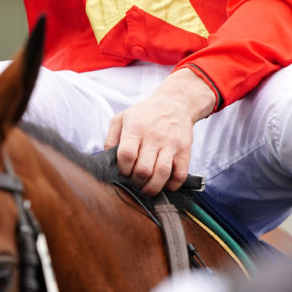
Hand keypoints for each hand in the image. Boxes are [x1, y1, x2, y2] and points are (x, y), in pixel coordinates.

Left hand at [105, 68, 215, 197]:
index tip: (124, 172)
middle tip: (135, 183)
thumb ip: (111, 139)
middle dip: (136, 182)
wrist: (175, 102)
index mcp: (136, 128)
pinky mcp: (184, 150)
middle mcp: (154, 136)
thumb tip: (107, 160)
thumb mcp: (122, 118)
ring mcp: (171, 144)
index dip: (123, 170)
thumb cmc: (146, 113)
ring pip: (161, 174)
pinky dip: (172, 185)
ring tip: (147, 189)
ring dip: (152, 188)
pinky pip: (180, 174)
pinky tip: (165, 184)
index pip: (126, 155)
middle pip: (143, 169)